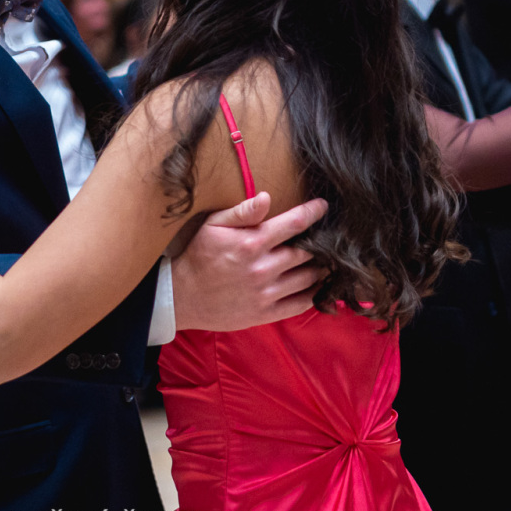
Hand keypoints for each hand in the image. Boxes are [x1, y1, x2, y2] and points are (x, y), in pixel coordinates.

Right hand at [173, 192, 328, 332]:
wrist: (182, 295)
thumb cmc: (199, 255)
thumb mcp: (213, 225)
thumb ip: (242, 212)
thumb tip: (267, 197)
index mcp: (252, 243)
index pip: (294, 223)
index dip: (313, 212)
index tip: (323, 207)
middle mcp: (262, 268)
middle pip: (307, 252)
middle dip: (321, 242)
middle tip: (328, 236)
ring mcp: (266, 293)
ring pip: (309, 278)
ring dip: (320, 268)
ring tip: (326, 259)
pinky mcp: (266, 313)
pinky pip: (301, 304)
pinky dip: (315, 295)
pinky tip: (318, 285)